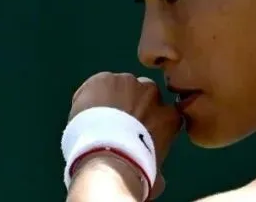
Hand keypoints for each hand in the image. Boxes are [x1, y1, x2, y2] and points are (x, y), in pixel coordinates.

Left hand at [69, 72, 181, 198]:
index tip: (140, 132)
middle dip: (135, 104)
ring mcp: (128, 82)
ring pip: (121, 85)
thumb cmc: (135, 168)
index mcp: (169, 116)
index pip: (165, 112)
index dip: (150, 121)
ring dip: (114, 97)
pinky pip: (98, 84)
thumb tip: (158, 175)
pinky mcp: (104, 79)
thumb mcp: (156, 169)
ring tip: (99, 116)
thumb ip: (158, 159)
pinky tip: (86, 111)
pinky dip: (92, 94)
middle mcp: (152, 93)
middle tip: (119, 123)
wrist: (107, 156)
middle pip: (145, 92)